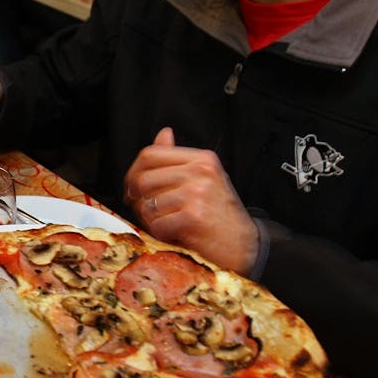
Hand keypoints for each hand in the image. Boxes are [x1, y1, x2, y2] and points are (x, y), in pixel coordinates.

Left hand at [123, 127, 258, 272]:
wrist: (244, 244)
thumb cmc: (220, 213)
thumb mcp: (205, 178)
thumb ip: (179, 159)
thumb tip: (163, 134)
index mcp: (202, 158)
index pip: (151, 154)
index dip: (134, 172)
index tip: (132, 188)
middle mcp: (200, 172)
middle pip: (144, 179)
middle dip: (138, 199)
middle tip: (147, 212)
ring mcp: (197, 193)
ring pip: (148, 204)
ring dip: (151, 220)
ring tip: (169, 224)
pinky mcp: (193, 216)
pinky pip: (157, 224)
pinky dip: (161, 233)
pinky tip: (176, 234)